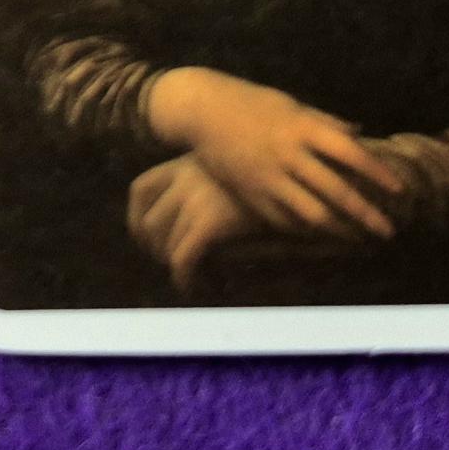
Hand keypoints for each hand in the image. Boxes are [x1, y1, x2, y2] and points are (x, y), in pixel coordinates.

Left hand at [127, 155, 346, 291]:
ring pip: (162, 241)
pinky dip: (185, 277)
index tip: (144, 238)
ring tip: (188, 278)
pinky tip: (197, 287)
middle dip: (150, 248)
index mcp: (191, 161)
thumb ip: (215, 190)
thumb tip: (194, 217)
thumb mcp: (239, 174)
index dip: (135, 218)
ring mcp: (198, 197)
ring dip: (170, 264)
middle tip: (167, 265)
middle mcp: (187, 176)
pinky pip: (183, 257)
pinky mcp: (213, 221)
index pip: (139, 187)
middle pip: (144, 217)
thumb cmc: (280, 172)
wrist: (313, 171)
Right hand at [142, 67, 401, 240]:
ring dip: (339, 230)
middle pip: (335, 191)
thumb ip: (326, 121)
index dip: (378, 173)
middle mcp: (288, 154)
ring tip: (358, 239)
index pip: (350, 153)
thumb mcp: (291, 104)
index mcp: (302, 127)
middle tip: (388, 231)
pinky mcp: (250, 194)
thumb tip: (360, 133)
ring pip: (311, 213)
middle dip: (366, 214)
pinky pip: (284, 220)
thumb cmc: (251, 102)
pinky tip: (322, 236)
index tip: (399, 190)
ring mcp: (268, 177)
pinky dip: (306, 230)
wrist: (201, 110)